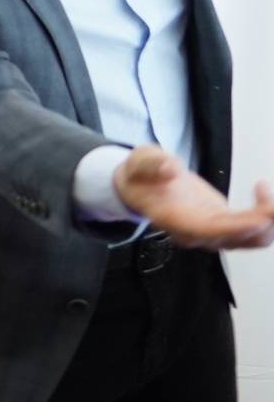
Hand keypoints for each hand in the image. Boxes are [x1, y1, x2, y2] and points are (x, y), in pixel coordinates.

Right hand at [113, 148, 273, 248]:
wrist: (142, 187)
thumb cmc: (140, 175)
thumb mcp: (140, 161)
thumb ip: (153, 164)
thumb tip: (171, 169)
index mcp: (173, 219)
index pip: (207, 231)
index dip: (236, 228)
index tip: (261, 218)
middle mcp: (196, 233)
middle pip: (237, 239)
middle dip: (264, 223)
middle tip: (273, 199)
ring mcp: (213, 232)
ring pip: (252, 239)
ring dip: (271, 222)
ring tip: (267, 190)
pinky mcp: (226, 226)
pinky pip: (254, 229)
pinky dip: (267, 215)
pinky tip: (261, 188)